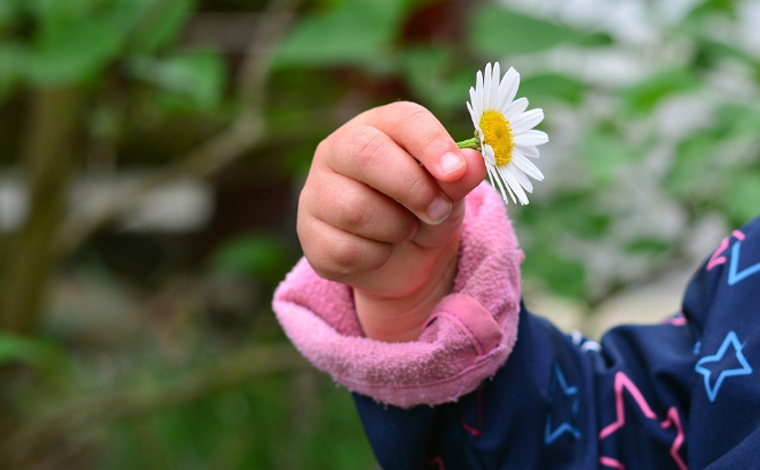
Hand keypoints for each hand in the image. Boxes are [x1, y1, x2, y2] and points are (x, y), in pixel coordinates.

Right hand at [297, 102, 485, 341]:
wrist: (401, 259)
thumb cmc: (423, 209)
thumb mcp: (449, 193)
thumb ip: (460, 177)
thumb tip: (474, 162)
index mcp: (377, 126)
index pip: (402, 119)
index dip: (431, 143)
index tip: (456, 171)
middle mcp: (337, 150)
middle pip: (366, 154)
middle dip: (413, 189)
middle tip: (438, 211)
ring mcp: (316, 192)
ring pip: (355, 209)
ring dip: (397, 229)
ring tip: (405, 230)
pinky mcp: (309, 234)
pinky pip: (345, 249)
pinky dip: (376, 258)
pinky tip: (380, 250)